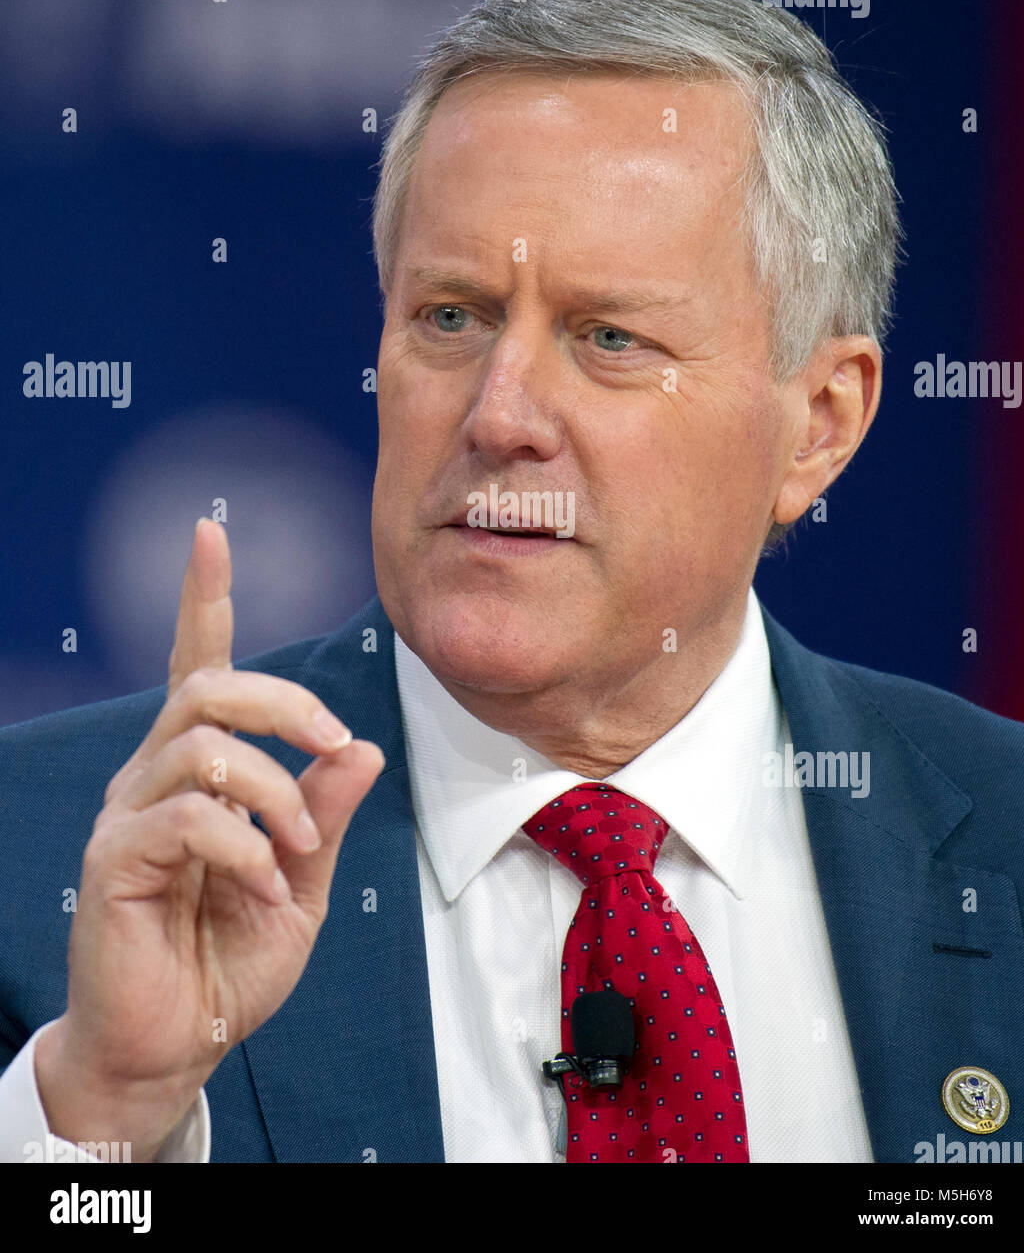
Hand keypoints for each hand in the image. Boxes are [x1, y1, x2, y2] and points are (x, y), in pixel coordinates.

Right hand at [35, 519, 383, 1160]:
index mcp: (198, 769)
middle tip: (329, 745)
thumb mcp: (303, 880)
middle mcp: (155, 776)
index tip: (208, 534)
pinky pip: (188, 818)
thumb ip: (324, 814)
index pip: (197, 664)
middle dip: (283, 702)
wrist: (176, 1042)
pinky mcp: (113, 861)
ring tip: (296, 855)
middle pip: (210, 687)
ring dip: (272, 794)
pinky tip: (265, 890)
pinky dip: (246, 848)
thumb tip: (357, 745)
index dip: (201, 598)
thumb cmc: (231, 955)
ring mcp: (128, 815)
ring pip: (202, 745)